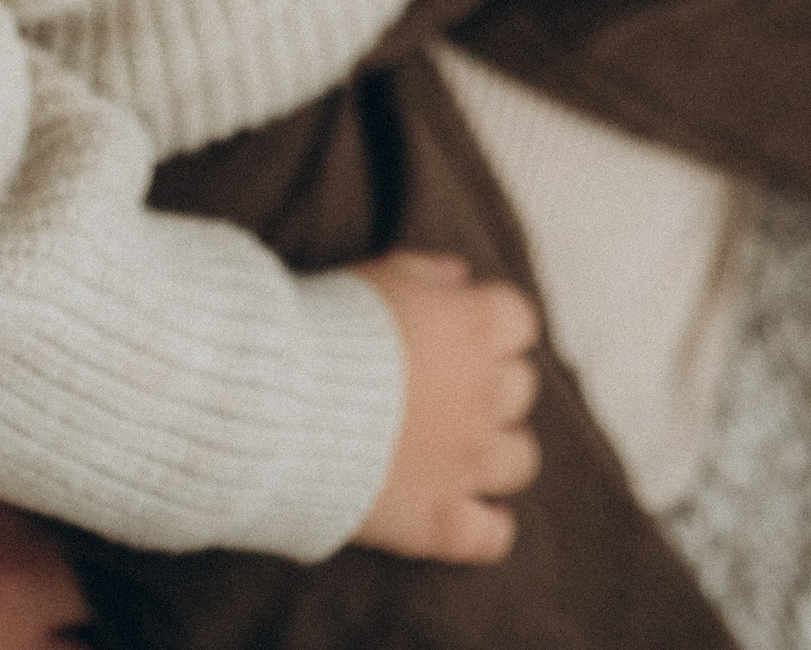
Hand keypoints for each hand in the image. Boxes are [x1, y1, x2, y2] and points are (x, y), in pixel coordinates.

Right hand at [350, 251, 541, 563]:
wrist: (288, 403)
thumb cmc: (329, 329)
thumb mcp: (378, 277)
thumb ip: (428, 274)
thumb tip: (459, 279)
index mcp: (474, 328)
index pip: (519, 320)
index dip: (493, 326)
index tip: (464, 330)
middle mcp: (484, 394)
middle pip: (522, 387)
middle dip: (492, 384)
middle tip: (453, 389)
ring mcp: (467, 462)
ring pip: (521, 459)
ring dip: (499, 452)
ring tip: (464, 450)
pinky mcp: (439, 519)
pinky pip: (492, 535)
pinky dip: (488, 528)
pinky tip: (469, 516)